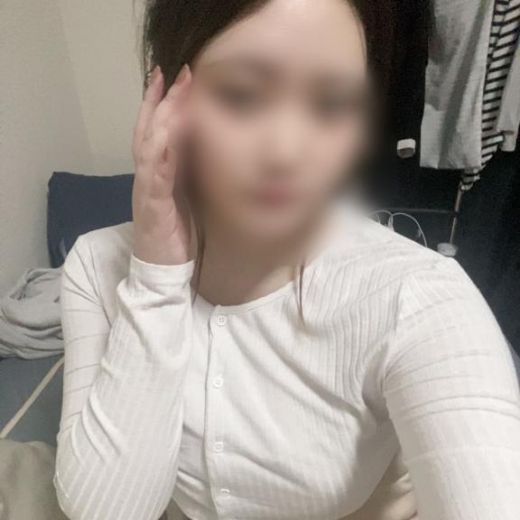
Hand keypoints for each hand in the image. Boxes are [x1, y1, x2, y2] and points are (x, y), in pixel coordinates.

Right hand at [131, 63, 192, 264]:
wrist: (163, 272)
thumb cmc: (177, 237)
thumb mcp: (186, 200)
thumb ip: (190, 176)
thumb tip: (209, 152)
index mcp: (158, 175)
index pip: (158, 132)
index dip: (164, 104)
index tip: (178, 78)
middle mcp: (148, 177)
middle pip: (150, 130)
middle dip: (163, 99)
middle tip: (177, 72)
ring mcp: (146, 189)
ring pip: (149, 144)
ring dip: (162, 115)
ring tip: (175, 90)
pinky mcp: (151, 206)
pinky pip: (154, 173)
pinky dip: (161, 150)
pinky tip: (170, 131)